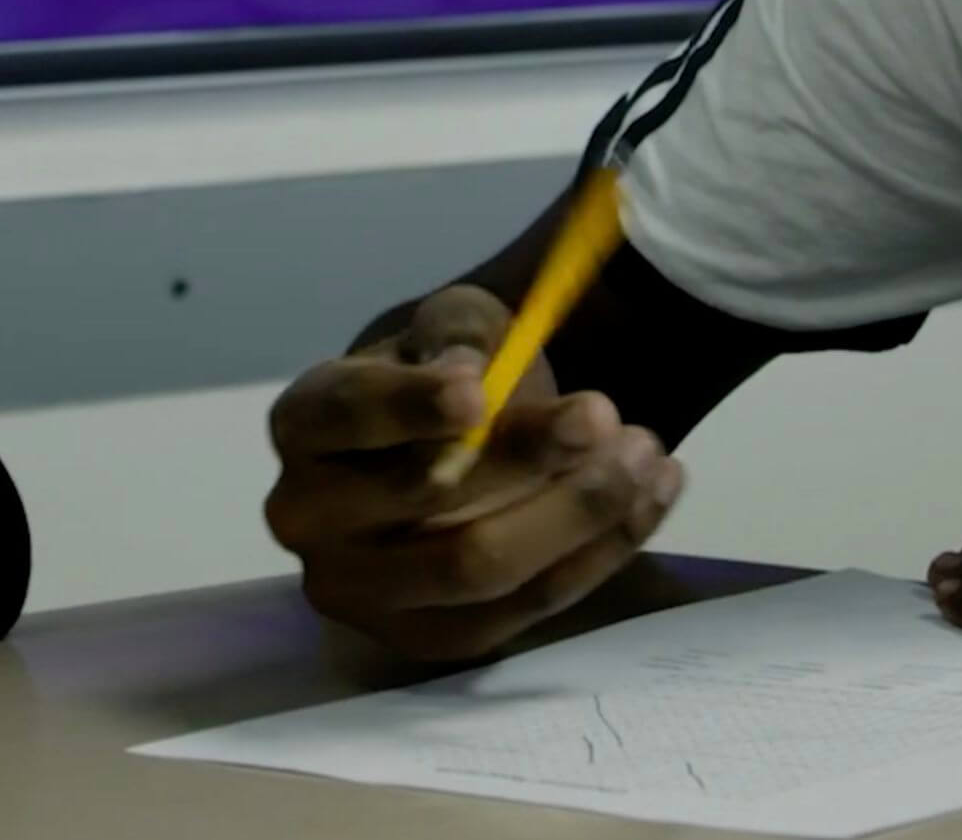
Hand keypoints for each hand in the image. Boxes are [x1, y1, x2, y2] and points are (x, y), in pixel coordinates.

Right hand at [265, 285, 682, 661]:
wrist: (470, 435)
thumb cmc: (456, 366)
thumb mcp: (460, 324)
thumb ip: (459, 340)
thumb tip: (471, 380)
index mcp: (307, 424)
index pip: (344, 416)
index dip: (408, 405)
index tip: (481, 389)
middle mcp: (312, 519)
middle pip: (421, 502)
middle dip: (525, 457)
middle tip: (606, 412)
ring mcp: (367, 593)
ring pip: (478, 570)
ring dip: (577, 510)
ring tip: (646, 451)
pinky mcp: (432, 638)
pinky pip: (526, 607)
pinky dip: (601, 551)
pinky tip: (654, 492)